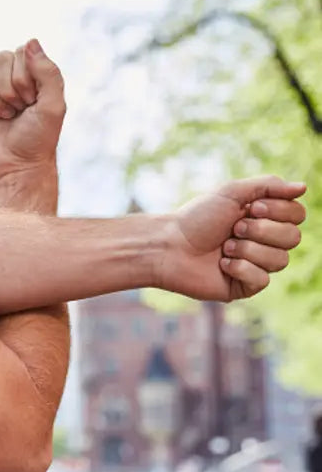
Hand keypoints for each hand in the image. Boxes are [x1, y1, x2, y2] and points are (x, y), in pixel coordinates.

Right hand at [0, 39, 65, 183]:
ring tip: (5, 115)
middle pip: (0, 58)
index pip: (21, 52)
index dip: (23, 78)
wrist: (17, 166)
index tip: (32, 101)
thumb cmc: (39, 138)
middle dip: (7, 90)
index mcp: (36, 72)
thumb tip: (30, 41)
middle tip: (18, 110)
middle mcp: (15, 75)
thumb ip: (48, 73)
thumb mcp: (53, 106)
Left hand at [159, 176, 305, 300]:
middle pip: (293, 238)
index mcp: (263, 218)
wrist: (169, 246)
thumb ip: (268, 186)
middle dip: (262, 231)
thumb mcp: (231, 192)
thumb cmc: (196, 218)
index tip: (252, 208)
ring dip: (248, 249)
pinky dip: (240, 268)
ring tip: (224, 247)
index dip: (279, 211)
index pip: (297, 215)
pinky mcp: (245, 286)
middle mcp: (263, 241)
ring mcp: (256, 264)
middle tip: (234, 228)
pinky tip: (222, 264)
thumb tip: (303, 187)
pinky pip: (263, 279)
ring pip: (280, 260)